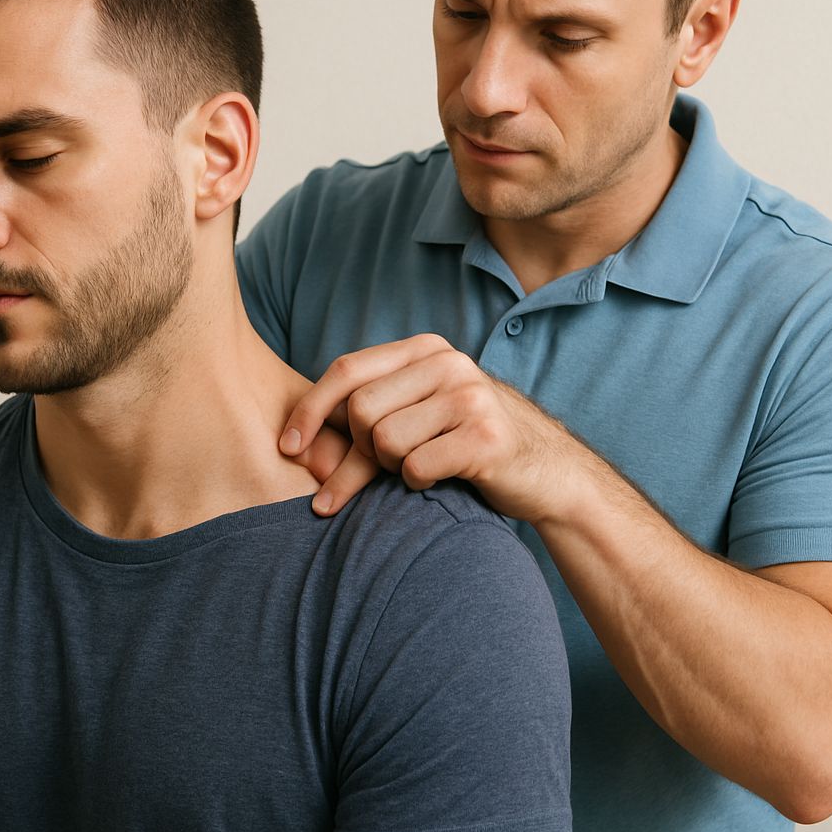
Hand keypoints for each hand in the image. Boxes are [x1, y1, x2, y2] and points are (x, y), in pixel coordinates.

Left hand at [280, 334, 584, 518]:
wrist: (544, 471)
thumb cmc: (464, 443)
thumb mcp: (420, 409)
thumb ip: (372, 406)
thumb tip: (294, 440)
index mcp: (424, 349)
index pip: (347, 371)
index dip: (309, 410)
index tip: (287, 448)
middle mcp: (447, 362)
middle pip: (360, 411)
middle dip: (356, 454)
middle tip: (378, 471)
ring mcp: (469, 395)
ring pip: (384, 441)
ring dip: (390, 469)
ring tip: (418, 467)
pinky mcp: (485, 435)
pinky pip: (415, 467)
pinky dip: (418, 482)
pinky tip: (441, 478)